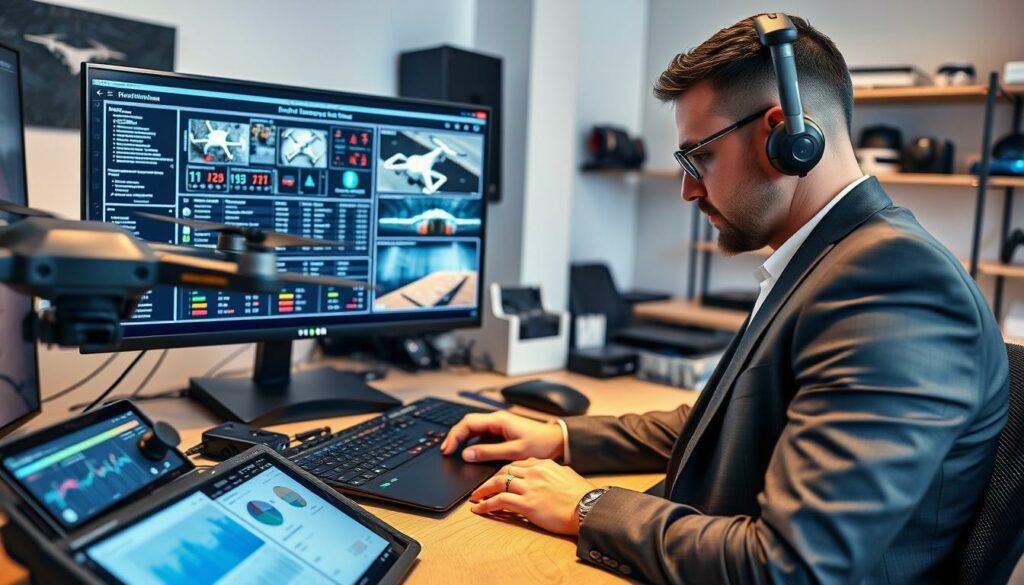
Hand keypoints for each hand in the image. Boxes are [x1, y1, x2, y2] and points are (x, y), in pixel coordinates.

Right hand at [440, 411, 563, 462]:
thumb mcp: (513, 452)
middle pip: (468, 424)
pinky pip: (481, 434)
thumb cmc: (540, 444)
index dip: (454, 436)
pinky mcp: (502, 431)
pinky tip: (468, 451)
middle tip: (445, 452)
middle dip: (454, 436)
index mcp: (498, 420)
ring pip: (474, 428)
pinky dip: (471, 441)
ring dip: (462, 439)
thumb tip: (466, 454)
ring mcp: (499, 425)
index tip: (447, 449)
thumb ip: (489, 453)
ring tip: (452, 452)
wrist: (557, 441)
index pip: (468, 423)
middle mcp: (496, 419)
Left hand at [469, 458, 597, 535]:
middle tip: (481, 487)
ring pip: (498, 483)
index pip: (517, 463)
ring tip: (475, 497)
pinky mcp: (526, 504)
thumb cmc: (582, 496)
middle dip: (490, 479)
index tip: (498, 477)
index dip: (504, 471)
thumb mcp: (567, 476)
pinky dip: (486, 505)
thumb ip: (554, 472)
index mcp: (543, 464)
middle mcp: (534, 472)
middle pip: (504, 471)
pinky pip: (499, 501)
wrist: (589, 507)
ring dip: (483, 491)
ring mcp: (529, 487)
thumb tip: (550, 474)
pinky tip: (479, 509)